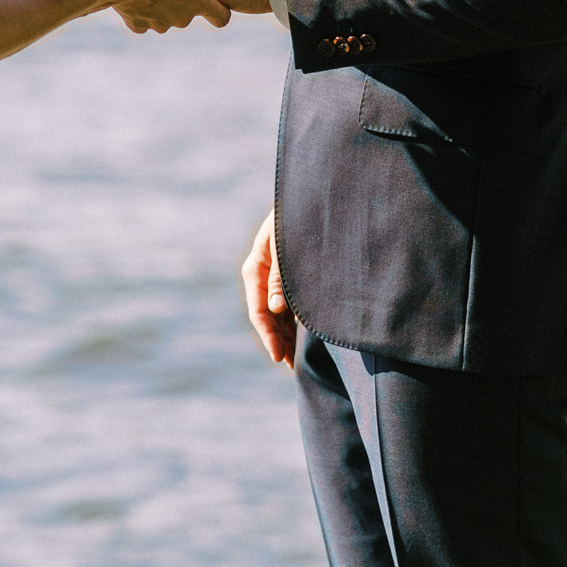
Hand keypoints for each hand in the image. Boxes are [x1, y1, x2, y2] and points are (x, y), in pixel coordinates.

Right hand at [106, 0, 229, 33]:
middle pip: (190, 13)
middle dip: (183, 0)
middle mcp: (183, 18)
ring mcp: (161, 25)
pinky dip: (142, 11)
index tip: (212, 1)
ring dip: (162, 5)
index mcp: (198, 0)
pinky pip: (145, 20)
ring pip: (166, 17)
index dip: (220, 9)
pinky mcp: (140, 27)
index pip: (221, 17)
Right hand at [241, 210, 295, 367]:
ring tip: (296, 360)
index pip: (258, 310)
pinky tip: (303, 339)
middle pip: (267, 317)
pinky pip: (289, 305)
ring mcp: (275, 278)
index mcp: (255, 268)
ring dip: (286, 336)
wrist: (312, 198)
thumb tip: (275, 310)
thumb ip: (281, 278)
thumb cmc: (298, 218)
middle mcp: (262, 276)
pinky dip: (294, 323)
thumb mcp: (286, 245)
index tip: (278, 356)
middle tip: (290, 367)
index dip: (268, 335)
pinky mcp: (289, 277)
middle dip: (278, 341)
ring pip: (278, 314)